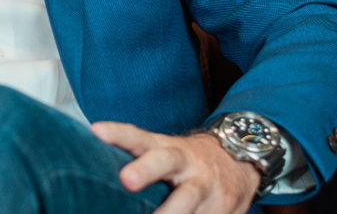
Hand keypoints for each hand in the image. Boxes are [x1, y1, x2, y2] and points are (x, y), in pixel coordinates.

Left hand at [91, 122, 259, 213]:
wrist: (241, 161)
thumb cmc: (188, 161)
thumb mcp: (165, 152)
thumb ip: (139, 158)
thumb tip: (95, 172)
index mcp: (166, 147)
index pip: (137, 137)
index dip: (118, 134)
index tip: (96, 131)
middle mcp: (186, 163)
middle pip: (164, 163)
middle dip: (145, 170)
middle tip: (127, 180)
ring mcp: (207, 186)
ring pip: (187, 202)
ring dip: (170, 213)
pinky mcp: (226, 207)